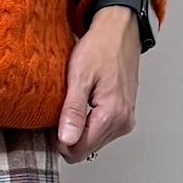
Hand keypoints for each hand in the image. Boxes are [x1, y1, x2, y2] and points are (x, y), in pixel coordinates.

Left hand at [56, 7, 140, 164]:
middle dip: (71, 135)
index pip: (79, 151)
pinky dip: (89, 125)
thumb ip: (72, 111)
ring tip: (79, 103)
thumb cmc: (101, 47)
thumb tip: (67, 140)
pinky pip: (101, 134)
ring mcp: (125, 121)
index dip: (61, 141)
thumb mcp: (79, 76)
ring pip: (92, 144)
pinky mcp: (125, 117)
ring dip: (80, 130)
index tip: (56, 121)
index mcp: (112, 115)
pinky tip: (87, 106)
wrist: (119, 31)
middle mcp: (123, 122)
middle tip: (66, 109)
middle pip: (86, 150)